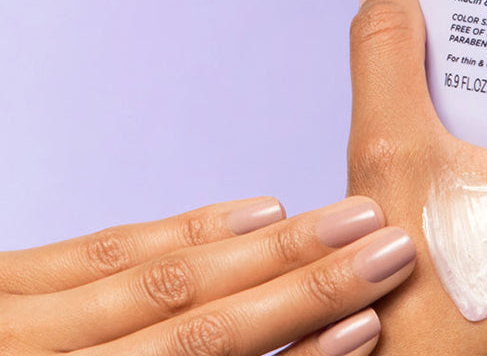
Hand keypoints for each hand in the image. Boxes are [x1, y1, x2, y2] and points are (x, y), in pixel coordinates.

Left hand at [0, 195, 415, 355]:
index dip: (291, 353)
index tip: (363, 324)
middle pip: (197, 323)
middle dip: (304, 284)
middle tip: (385, 245)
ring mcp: (13, 321)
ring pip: (162, 274)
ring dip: (266, 246)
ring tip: (344, 219)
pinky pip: (105, 244)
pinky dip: (189, 226)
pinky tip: (254, 209)